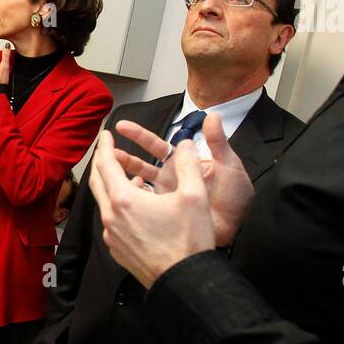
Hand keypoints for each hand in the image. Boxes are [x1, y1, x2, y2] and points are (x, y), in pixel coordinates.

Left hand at [88, 131, 214, 287]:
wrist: (184, 281)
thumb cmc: (189, 240)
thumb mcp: (195, 196)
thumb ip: (189, 165)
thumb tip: (186, 144)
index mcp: (124, 200)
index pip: (105, 164)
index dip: (105, 146)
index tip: (105, 134)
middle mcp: (112, 217)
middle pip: (97, 182)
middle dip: (102, 163)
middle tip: (109, 150)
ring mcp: (112, 236)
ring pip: (104, 203)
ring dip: (113, 186)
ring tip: (132, 177)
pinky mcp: (117, 250)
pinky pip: (112, 221)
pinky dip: (119, 206)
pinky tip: (138, 206)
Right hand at [111, 113, 253, 245]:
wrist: (238, 229)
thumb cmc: (235, 197)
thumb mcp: (229, 166)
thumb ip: (218, 142)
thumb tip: (212, 115)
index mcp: (183, 164)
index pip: (156, 146)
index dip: (138, 136)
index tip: (121, 126)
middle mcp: (171, 179)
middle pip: (140, 164)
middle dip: (121, 157)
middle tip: (105, 149)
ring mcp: (165, 198)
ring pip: (137, 185)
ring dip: (122, 178)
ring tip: (105, 173)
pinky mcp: (164, 216)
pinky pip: (143, 207)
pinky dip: (132, 202)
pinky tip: (122, 199)